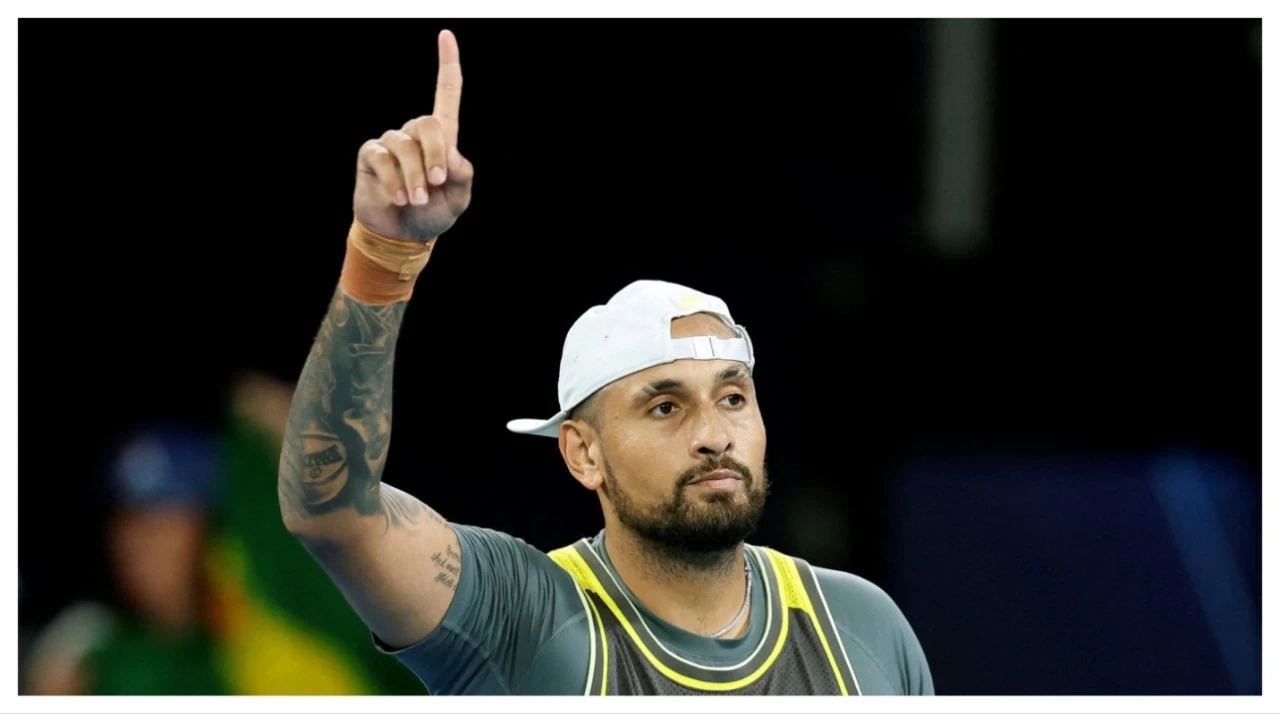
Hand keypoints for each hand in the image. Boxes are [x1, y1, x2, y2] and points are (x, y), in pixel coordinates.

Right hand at [353, 30, 473, 242]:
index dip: (447, 66)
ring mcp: (391, 143)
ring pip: (405, 146)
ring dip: (414, 176)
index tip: (445, 34)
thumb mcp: (458, 199)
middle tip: (436, 184)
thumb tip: (452, 155)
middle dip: (436, 156)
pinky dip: (395, 181)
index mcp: (443, 138)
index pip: (446, 95)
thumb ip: (463, 176)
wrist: (403, 235)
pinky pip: (383, 159)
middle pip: (428, 125)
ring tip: (417, 201)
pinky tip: (399, 198)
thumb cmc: (433, 214)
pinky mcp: (371, 155)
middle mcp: (415, 133)